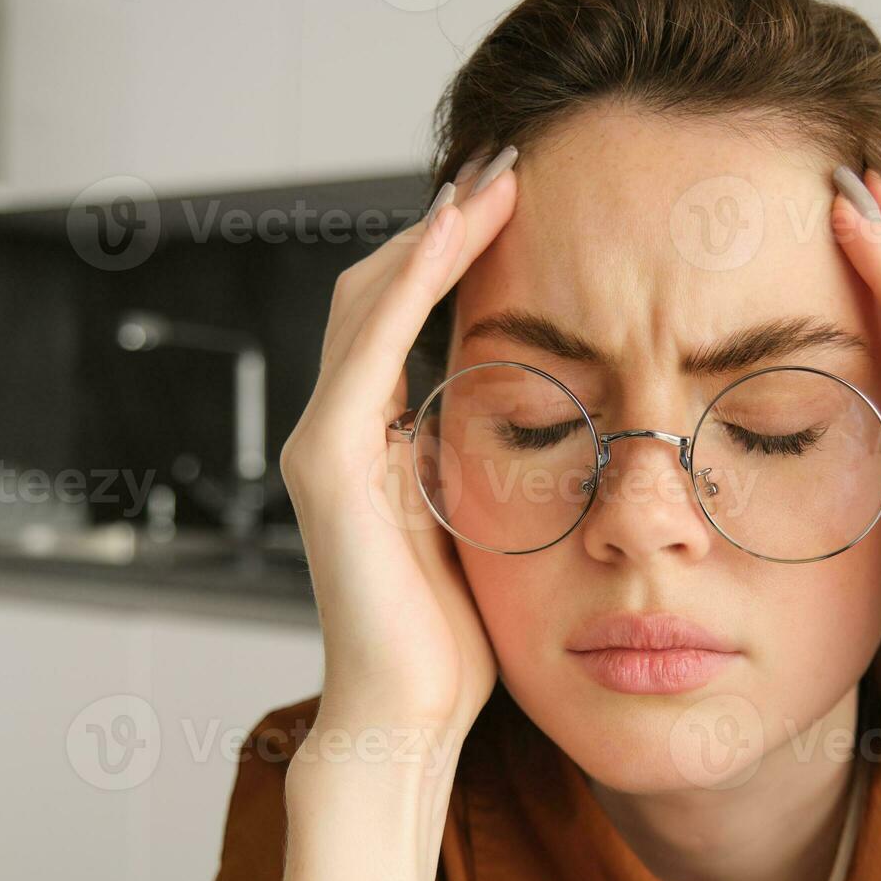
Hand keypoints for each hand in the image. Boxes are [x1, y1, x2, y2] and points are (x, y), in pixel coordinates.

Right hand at [281, 148, 520, 736]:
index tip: (519, 201)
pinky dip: (413, 279)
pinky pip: (371, 343)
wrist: (406, 718)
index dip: (452, 252)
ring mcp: (325, 442)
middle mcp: (337, 430)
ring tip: (495, 177)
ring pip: (368, 296)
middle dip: (444, 221)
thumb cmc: (454, 645)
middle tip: (510, 163)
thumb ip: (489, 468)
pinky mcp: (330, 461)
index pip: (402, 315)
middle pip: (377, 287)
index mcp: (375, 443)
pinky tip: (458, 233)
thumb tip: (555, 423)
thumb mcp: (485, 527)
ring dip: (434, 230)